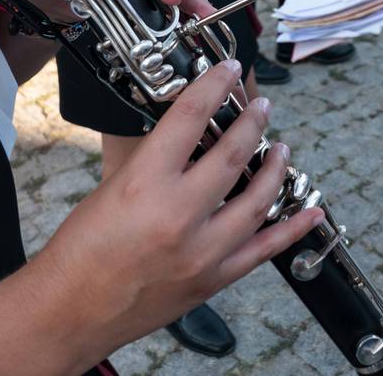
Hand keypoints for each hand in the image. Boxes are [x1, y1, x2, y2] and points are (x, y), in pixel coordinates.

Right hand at [36, 61, 324, 360]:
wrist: (71, 310)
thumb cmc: (81, 251)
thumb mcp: (112, 188)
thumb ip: (155, 163)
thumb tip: (190, 135)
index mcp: (144, 184)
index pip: (189, 118)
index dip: (213, 86)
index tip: (227, 71)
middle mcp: (177, 215)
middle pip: (231, 155)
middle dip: (252, 124)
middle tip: (262, 108)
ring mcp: (201, 251)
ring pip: (257, 200)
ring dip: (275, 170)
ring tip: (281, 149)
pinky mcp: (212, 280)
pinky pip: (264, 250)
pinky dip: (292, 229)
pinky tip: (312, 212)